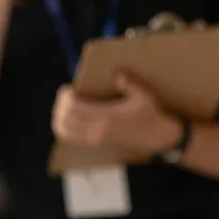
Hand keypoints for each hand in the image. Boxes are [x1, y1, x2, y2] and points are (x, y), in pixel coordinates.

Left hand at [52, 73, 181, 154]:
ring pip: (63, 130)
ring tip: (66, 107)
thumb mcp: (144, 96)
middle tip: (66, 96)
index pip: (73, 107)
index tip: (70, 89)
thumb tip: (117, 74)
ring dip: (59, 117)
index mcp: (107, 116)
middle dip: (60, 105)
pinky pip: (71, 137)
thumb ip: (129, 84)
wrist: (158, 138)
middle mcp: (98, 130)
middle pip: (64, 118)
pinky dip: (64, 128)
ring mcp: (96, 139)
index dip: (66, 97)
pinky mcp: (97, 144)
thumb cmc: (152, 115)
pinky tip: (70, 119)